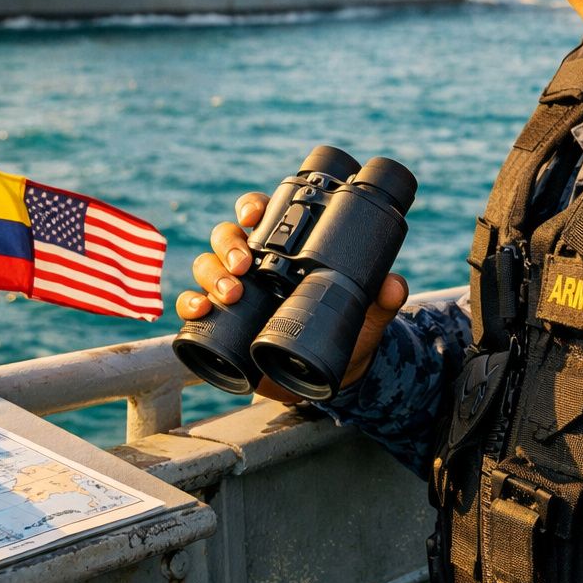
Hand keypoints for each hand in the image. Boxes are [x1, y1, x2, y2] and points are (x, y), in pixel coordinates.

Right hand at [176, 192, 409, 403]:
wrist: (328, 376)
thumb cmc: (345, 332)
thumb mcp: (366, 313)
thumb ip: (381, 297)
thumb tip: (393, 285)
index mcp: (285, 247)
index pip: (261, 213)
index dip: (252, 205)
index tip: (254, 213)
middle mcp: (253, 263)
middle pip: (226, 236)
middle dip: (228, 244)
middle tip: (244, 264)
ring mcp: (234, 290)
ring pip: (207, 265)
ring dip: (212, 274)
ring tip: (231, 294)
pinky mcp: (220, 321)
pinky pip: (192, 304)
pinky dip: (189, 304)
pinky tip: (200, 310)